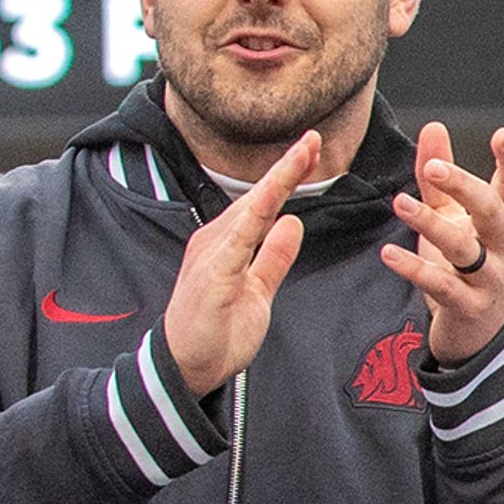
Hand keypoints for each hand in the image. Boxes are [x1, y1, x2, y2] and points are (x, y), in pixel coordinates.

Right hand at [163, 134, 315, 395]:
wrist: (188, 366)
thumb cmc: (218, 329)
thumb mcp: (259, 290)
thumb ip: (274, 258)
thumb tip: (293, 224)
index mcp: (229, 243)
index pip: (263, 203)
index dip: (286, 176)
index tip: (311, 150)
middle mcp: (218, 240)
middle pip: (258, 197)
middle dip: (286, 167)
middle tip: (314, 137)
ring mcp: (213, 255)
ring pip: (250, 209)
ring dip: (276, 181)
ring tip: (302, 153)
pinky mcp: (213, 275)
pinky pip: (238, 242)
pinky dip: (254, 219)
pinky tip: (271, 201)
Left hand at [384, 123, 503, 366]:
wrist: (480, 334)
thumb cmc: (464, 267)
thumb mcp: (453, 219)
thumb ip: (439, 177)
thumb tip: (433, 126)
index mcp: (502, 223)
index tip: (502, 135)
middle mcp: (503, 248)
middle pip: (492, 211)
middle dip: (465, 187)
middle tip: (436, 168)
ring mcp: (489, 278)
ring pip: (464, 248)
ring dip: (431, 224)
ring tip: (400, 203)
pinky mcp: (468, 305)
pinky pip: (441, 285)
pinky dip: (414, 269)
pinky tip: (389, 254)